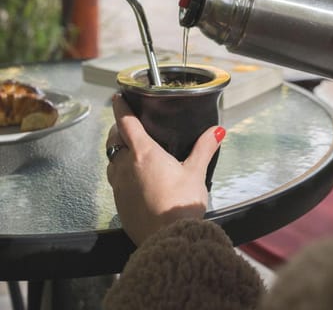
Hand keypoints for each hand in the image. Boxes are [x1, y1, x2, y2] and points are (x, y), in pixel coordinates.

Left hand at [106, 94, 225, 245]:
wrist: (167, 240)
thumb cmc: (181, 204)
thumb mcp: (196, 173)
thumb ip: (204, 148)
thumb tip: (216, 130)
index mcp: (143, 153)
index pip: (126, 122)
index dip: (121, 107)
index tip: (118, 97)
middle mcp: (125, 166)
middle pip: (114, 140)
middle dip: (119, 129)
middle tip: (129, 125)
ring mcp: (119, 185)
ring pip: (112, 160)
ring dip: (118, 151)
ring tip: (131, 150)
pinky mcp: (118, 203)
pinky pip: (115, 179)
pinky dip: (120, 171)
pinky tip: (135, 177)